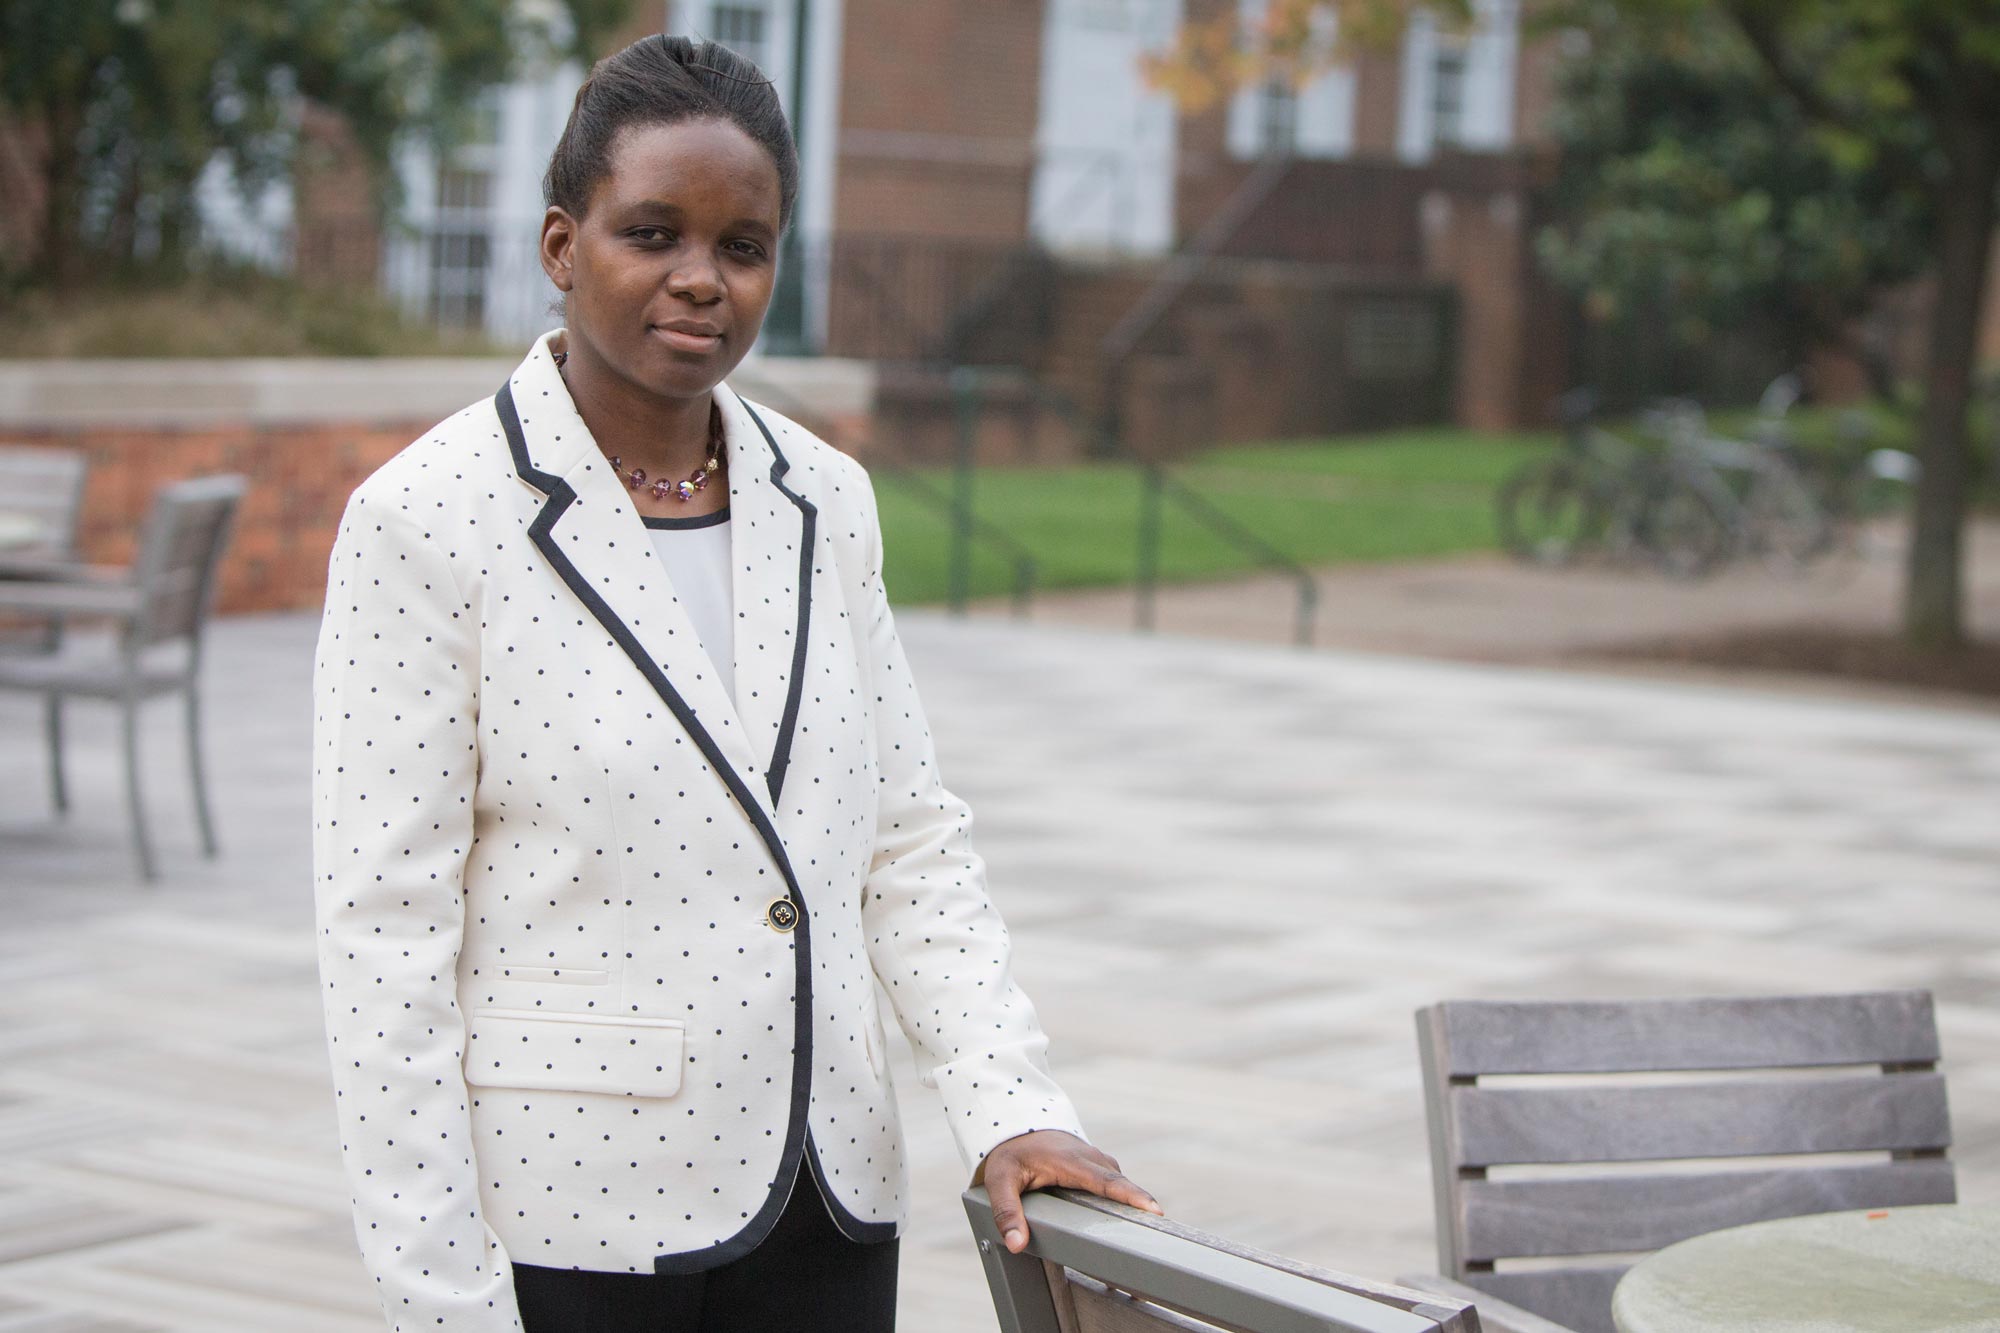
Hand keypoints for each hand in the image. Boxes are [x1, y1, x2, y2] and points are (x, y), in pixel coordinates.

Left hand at [979, 1129, 1162, 1253]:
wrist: (1017, 1124)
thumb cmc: (1011, 1153)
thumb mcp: (1000, 1180)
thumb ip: (1007, 1212)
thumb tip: (1017, 1244)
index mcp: (1070, 1162)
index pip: (1105, 1181)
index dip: (1130, 1195)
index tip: (1153, 1209)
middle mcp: (1090, 1159)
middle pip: (1121, 1183)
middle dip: (1142, 1202)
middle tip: (1163, 1226)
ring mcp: (1097, 1161)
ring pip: (1120, 1183)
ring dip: (1136, 1202)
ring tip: (1152, 1228)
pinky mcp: (1098, 1167)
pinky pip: (1116, 1183)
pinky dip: (1127, 1198)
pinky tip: (1134, 1219)